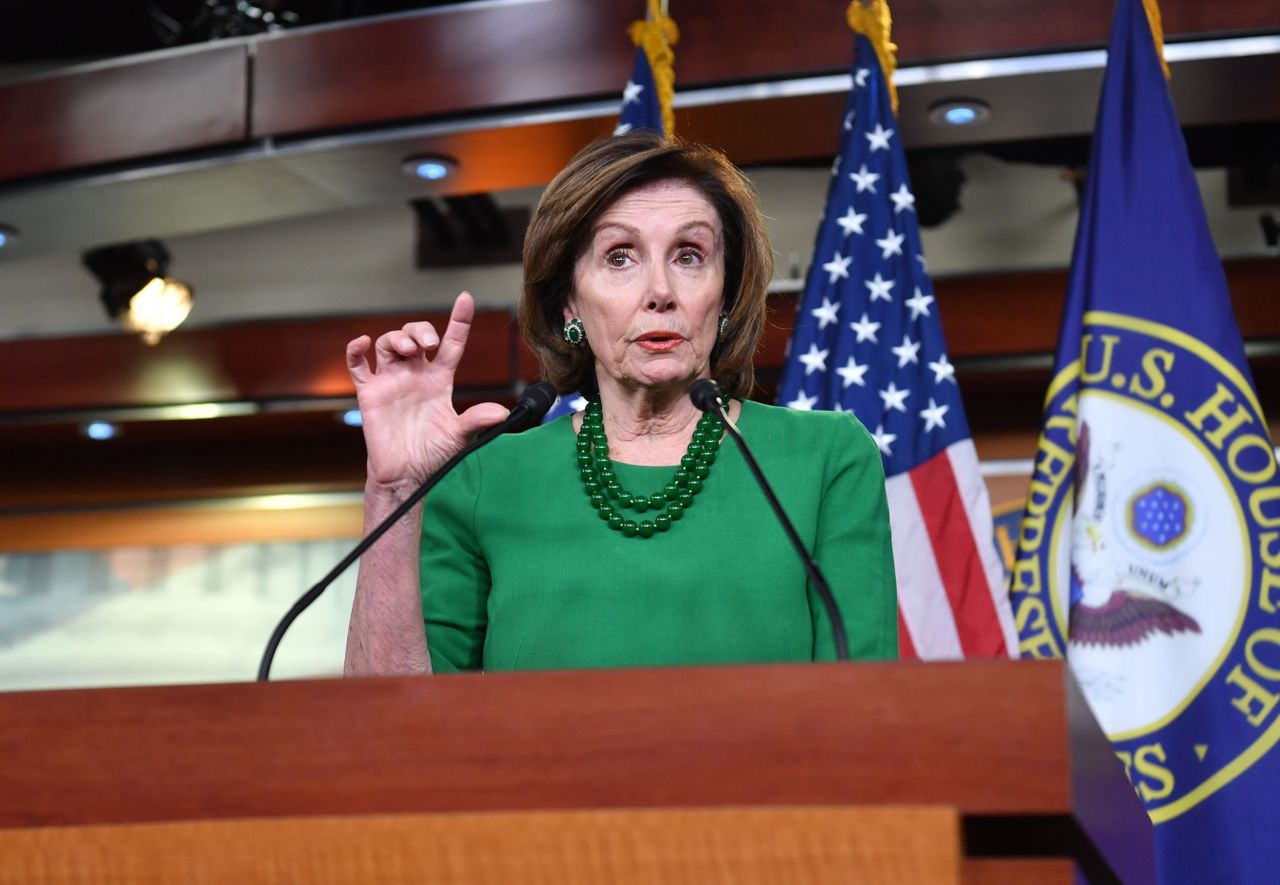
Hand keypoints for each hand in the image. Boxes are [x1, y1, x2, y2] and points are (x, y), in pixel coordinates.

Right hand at [346, 292, 508, 492]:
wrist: (406, 474)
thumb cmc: (432, 454)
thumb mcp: (458, 436)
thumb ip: (476, 420)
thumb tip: (501, 412)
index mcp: (439, 380)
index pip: (451, 344)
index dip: (459, 321)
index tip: (465, 299)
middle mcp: (415, 375)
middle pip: (416, 336)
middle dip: (421, 330)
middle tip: (428, 343)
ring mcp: (391, 381)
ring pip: (389, 344)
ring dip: (397, 339)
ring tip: (408, 350)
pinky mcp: (370, 392)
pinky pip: (358, 365)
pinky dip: (356, 351)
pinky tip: (363, 343)